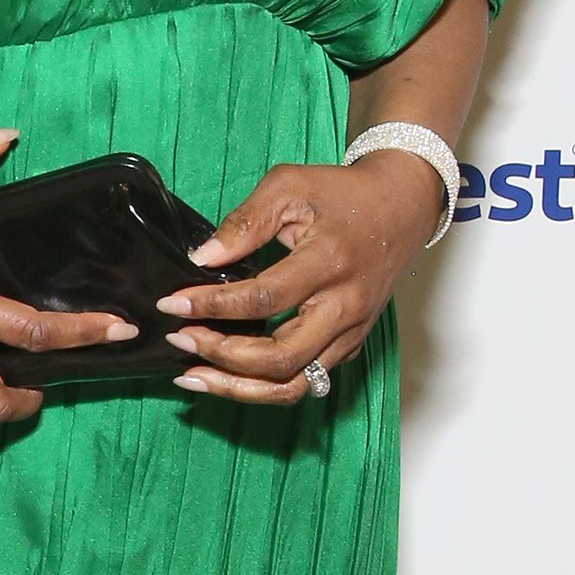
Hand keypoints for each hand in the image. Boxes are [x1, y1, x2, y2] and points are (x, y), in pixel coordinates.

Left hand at [156, 152, 447, 402]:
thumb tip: (202, 258)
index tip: (173, 303)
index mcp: (330, 262)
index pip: (264, 299)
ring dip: (237, 387)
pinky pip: (304, 382)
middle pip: (279, 357)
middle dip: (221, 355)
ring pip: (292, 385)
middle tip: (181, 338)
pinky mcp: (350, 346)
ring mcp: (350, 333)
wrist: (401, 207)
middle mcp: (344, 307)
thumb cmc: (344, 194)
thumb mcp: (290, 186)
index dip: (212, 305)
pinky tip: (225, 375)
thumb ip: (245, 221)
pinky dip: (261, 386)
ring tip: (192, 376)